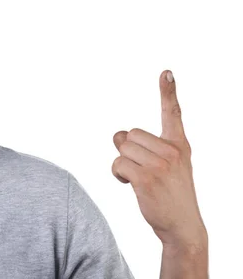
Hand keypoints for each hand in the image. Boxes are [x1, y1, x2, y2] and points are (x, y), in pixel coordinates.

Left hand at [111, 70, 206, 247]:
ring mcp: (160, 164)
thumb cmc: (171, 194)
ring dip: (122, 164)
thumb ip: (147, 147)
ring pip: (121, 148)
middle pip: (129, 134)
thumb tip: (118, 135)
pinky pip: (117, 164)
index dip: (168, 92)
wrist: (182, 226)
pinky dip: (118, 174)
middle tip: (142, 169)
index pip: (173, 113)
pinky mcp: (146, 178)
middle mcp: (172, 151)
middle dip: (128, 150)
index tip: (166, 72)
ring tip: (138, 179)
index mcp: (180, 145)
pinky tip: (130, 185)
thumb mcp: (170, 166)